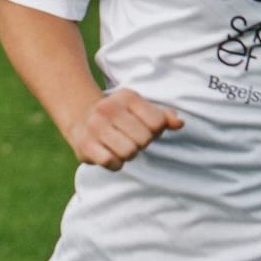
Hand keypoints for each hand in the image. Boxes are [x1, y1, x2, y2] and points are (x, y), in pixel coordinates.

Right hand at [66, 87, 183, 169]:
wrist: (81, 118)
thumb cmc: (121, 117)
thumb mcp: (142, 110)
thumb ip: (164, 116)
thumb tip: (179, 123)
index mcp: (126, 97)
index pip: (158, 123)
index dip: (155, 131)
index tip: (143, 128)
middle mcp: (108, 108)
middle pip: (144, 139)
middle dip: (141, 144)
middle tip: (130, 139)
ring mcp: (94, 126)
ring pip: (129, 152)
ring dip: (128, 155)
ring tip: (120, 147)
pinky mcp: (84, 144)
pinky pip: (111, 162)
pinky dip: (115, 164)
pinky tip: (109, 155)